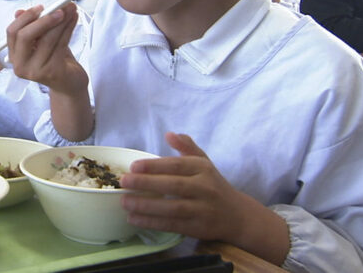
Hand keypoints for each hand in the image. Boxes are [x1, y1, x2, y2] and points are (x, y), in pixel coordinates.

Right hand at [6, 3, 85, 93]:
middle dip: (43, 20)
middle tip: (59, 8)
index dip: (26, 17)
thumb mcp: (43, 40)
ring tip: (71, 9)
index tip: (41, 6)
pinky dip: (68, 29)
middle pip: (25, 36)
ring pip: (46, 40)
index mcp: (14, 54)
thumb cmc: (55, 58)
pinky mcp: (51, 72)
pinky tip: (74, 19)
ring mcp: (34, 71)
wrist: (69, 83)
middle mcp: (20, 64)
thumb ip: (35, 24)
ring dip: (61, 21)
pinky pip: (60, 45)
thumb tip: (26, 8)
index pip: (12, 32)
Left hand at [120, 133, 288, 264]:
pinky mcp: (198, 228)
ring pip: (172, 208)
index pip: (177, 166)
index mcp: (203, 169)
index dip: (155, 166)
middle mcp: (204, 188)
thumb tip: (169, 134)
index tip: (133, 166)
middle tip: (124, 182)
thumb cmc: (214, 186)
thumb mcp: (204, 163)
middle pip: (173, 185)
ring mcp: (202, 210)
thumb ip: (187, 147)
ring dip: (146, 206)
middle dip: (146, 184)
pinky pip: (173, 225)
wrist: (238, 216)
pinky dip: (152, 223)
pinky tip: (134, 219)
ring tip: (125, 202)